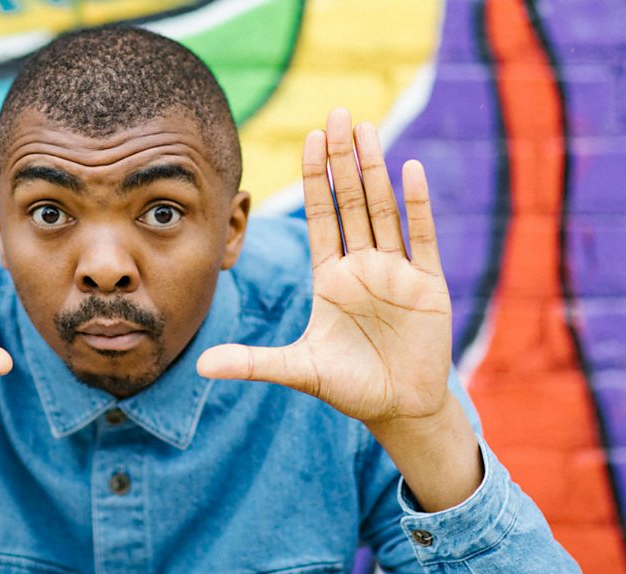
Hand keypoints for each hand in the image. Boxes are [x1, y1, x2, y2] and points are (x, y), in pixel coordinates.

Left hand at [198, 108, 450, 424]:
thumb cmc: (350, 386)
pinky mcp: (428, 286)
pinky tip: (411, 171)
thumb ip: (251, 362)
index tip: (309, 138)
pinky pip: (422, 238)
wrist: (399, 409)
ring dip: (377, 170)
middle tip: (338, 113)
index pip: (320, 217)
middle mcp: (362, 267)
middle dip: (343, 159)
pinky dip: (418, 205)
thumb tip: (198, 367)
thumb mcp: (297, 369)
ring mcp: (397, 273)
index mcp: (330, 278)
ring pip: (384, 210)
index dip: (314, 178)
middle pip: (351, 202)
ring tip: (368, 130)